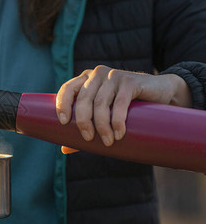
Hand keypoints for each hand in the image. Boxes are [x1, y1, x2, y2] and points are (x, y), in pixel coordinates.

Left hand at [56, 65, 190, 146]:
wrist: (161, 93)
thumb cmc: (127, 107)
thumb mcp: (104, 116)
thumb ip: (85, 130)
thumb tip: (64, 150)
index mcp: (86, 80)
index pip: (68, 88)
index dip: (62, 104)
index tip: (63, 122)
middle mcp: (97, 74)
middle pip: (83, 98)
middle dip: (83, 121)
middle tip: (88, 139)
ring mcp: (114, 76)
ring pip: (101, 103)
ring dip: (102, 125)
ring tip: (107, 142)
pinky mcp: (130, 81)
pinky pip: (119, 102)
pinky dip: (118, 121)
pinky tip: (119, 134)